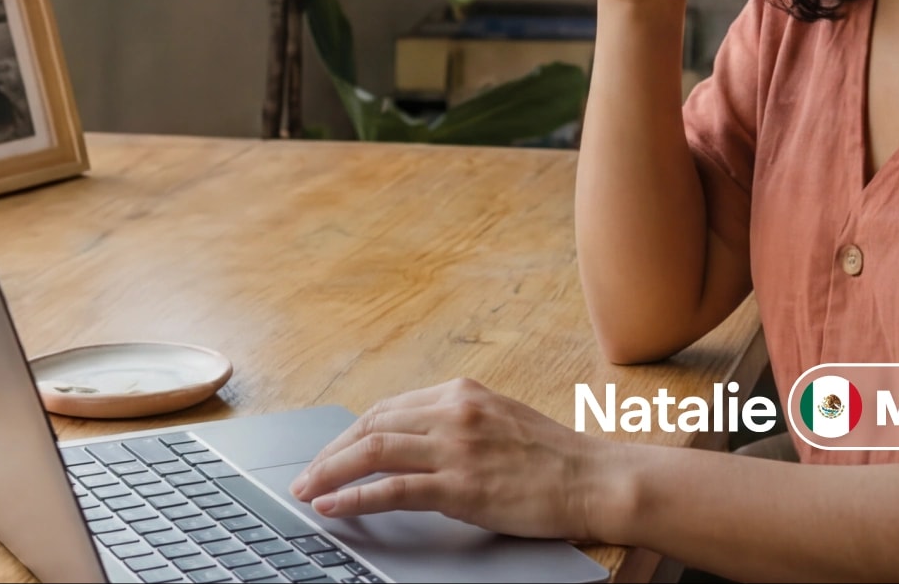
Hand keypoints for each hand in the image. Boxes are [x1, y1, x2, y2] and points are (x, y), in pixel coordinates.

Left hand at [289, 378, 619, 541]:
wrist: (592, 479)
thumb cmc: (554, 458)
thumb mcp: (501, 421)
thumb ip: (459, 424)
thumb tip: (418, 442)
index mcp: (463, 393)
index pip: (389, 408)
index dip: (351, 433)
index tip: (331, 452)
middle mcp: (455, 412)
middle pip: (372, 425)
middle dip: (331, 451)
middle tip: (306, 475)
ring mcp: (457, 448)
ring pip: (373, 451)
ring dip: (330, 471)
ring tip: (306, 489)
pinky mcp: (461, 486)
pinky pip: (392, 489)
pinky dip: (354, 497)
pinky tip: (333, 505)